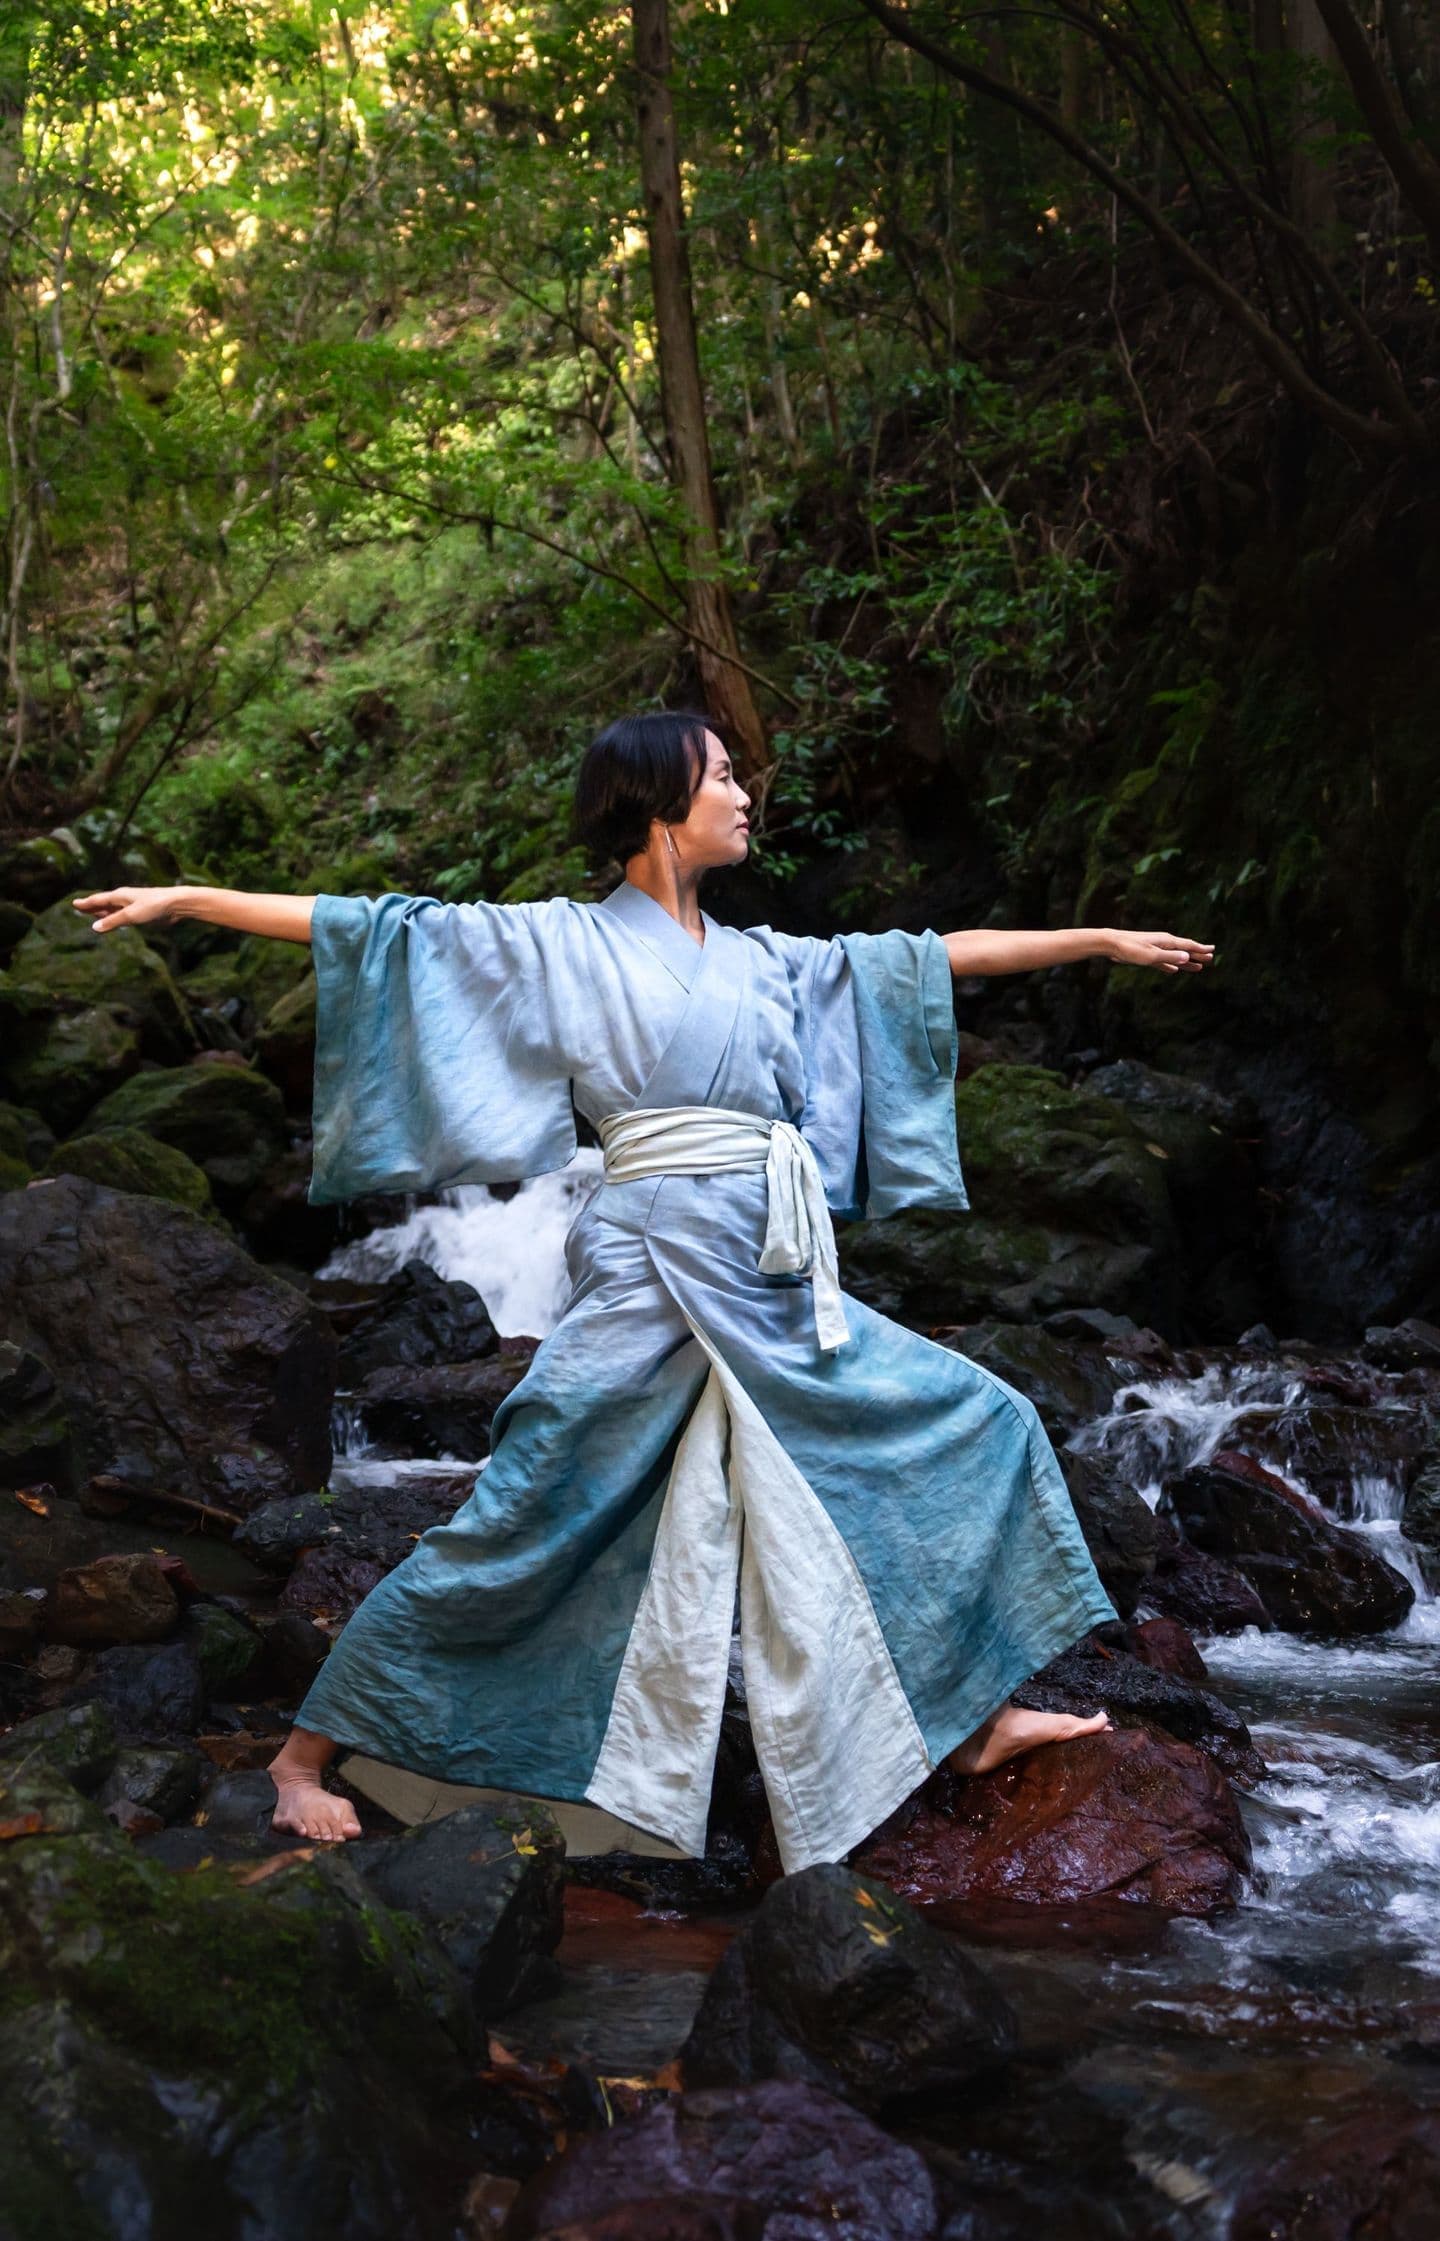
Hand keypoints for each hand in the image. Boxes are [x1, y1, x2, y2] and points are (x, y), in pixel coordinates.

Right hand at [72, 886, 186, 933]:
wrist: (175, 904)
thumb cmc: (153, 906)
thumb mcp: (130, 915)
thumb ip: (112, 921)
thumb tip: (94, 928)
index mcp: (119, 896)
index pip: (97, 899)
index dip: (86, 903)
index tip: (74, 904)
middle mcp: (124, 898)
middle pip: (104, 903)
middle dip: (92, 906)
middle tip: (80, 908)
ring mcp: (133, 905)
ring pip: (114, 908)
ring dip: (103, 911)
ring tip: (93, 914)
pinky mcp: (141, 912)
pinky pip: (123, 914)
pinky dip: (115, 917)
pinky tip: (115, 919)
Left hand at [1105, 928, 1213, 972]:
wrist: (1112, 944)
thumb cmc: (1131, 949)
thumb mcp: (1152, 955)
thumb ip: (1170, 957)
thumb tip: (1188, 957)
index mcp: (1167, 942)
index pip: (1188, 945)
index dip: (1200, 948)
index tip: (1212, 950)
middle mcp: (1163, 944)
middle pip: (1184, 951)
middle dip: (1197, 955)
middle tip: (1210, 959)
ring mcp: (1155, 949)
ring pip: (1175, 957)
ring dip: (1186, 962)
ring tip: (1198, 967)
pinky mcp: (1147, 956)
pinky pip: (1164, 962)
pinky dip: (1171, 966)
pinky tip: (1174, 971)